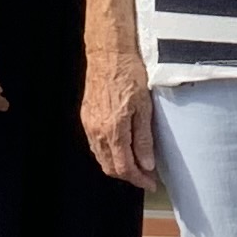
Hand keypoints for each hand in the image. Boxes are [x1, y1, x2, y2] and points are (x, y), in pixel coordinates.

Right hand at [80, 43, 161, 190]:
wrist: (108, 53)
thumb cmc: (129, 74)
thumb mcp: (144, 107)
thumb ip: (143, 138)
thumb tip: (146, 163)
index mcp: (113, 130)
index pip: (124, 167)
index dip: (138, 179)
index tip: (150, 183)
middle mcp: (97, 130)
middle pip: (110, 167)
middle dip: (128, 176)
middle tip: (145, 176)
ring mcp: (89, 124)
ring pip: (101, 157)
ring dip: (117, 165)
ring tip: (135, 163)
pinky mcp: (86, 116)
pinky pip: (95, 144)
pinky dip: (107, 153)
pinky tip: (120, 148)